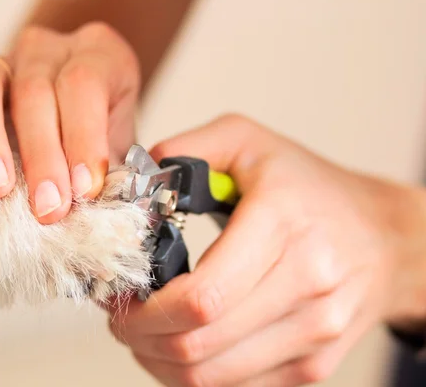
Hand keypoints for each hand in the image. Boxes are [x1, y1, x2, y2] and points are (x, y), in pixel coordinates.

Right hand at [0, 22, 139, 223]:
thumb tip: (111, 226)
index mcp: (100, 59)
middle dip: (42, 154)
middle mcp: (47, 52)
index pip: (87, 85)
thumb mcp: (115, 163)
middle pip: (36, 88)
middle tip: (47, 209)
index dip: (84, 137)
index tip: (84, 189)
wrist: (65, 142)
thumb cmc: (91, 156)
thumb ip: (115, 183)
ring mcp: (0, 60)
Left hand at [105, 114, 425, 385]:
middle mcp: (306, 287)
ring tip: (145, 334)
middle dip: (141, 339)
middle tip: (122, 320)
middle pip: (199, 345)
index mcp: (282, 226)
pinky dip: (195, 375)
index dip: (145, 311)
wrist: (384, 237)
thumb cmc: (314, 190)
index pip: (202, 297)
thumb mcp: (250, 142)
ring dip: (161, 362)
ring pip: (211, 377)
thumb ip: (188, 148)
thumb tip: (137, 178)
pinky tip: (182, 346)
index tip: (120, 301)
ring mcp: (314, 333)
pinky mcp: (314, 364)